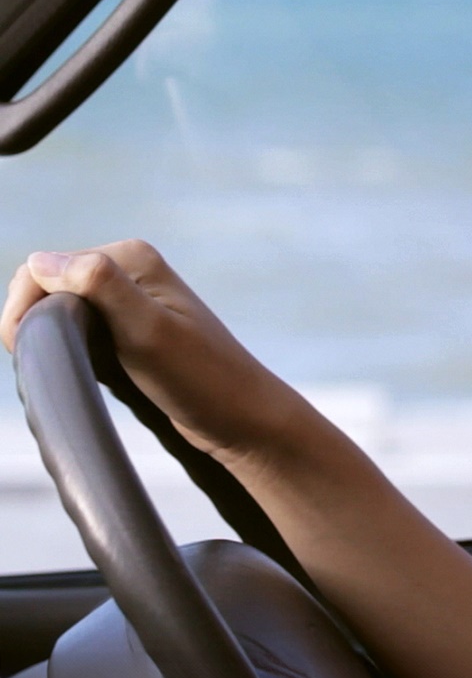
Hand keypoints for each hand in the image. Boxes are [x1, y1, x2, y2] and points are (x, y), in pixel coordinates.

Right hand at [0, 239, 311, 467]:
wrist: (242, 419)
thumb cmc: (201, 378)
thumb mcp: (147, 331)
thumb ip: (100, 287)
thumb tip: (43, 259)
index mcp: (130, 258)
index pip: (42, 268)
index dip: (23, 308)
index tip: (24, 350)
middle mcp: (128, 272)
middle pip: (46, 290)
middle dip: (35, 325)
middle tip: (46, 367)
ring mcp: (128, 302)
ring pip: (58, 314)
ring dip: (50, 340)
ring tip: (71, 372)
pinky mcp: (127, 333)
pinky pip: (76, 335)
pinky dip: (68, 353)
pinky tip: (84, 375)